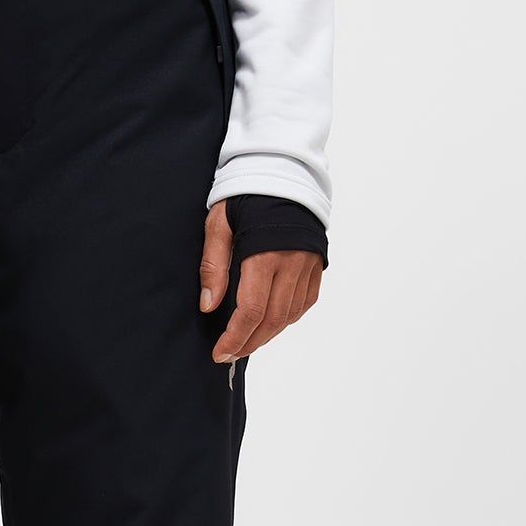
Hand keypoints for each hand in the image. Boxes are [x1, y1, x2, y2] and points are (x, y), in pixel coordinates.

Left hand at [198, 201, 322, 364]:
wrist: (284, 171)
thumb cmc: (247, 194)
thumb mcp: (219, 223)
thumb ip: (212, 265)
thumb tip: (208, 305)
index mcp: (264, 255)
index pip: (251, 311)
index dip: (235, 337)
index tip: (220, 353)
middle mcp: (291, 264)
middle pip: (272, 319)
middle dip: (249, 342)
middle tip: (230, 354)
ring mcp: (308, 265)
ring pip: (290, 314)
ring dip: (268, 334)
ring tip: (247, 342)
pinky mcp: (317, 264)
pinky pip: (305, 302)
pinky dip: (288, 317)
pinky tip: (271, 323)